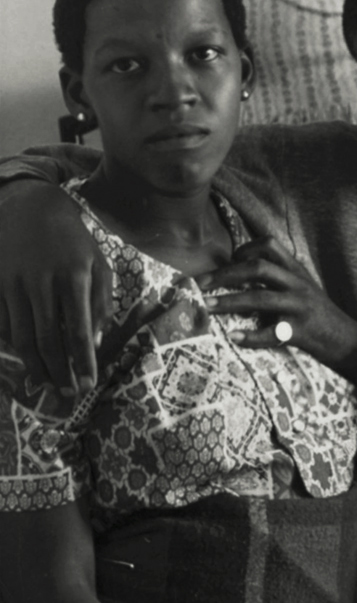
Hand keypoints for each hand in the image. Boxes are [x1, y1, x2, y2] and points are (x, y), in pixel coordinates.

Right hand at [0, 184, 110, 394]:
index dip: (82, 360)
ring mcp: (12, 284)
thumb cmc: (72, 240)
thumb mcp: (97, 262)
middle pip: (47, 339)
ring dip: (35, 366)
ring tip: (47, 384)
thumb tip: (94, 343)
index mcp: (73, 275)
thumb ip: (100, 302)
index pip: (78, 328)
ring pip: (21, 338)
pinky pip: (2, 326)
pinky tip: (26, 360)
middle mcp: (41, 282)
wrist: (27, 208)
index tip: (88, 384)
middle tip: (67, 393)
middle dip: (59, 371)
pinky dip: (13, 347)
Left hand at [202, 239, 356, 363]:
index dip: (244, 249)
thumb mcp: (303, 288)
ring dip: (228, 302)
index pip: (269, 245)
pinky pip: (272, 332)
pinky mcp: (301, 331)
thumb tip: (237, 276)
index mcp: (296, 271)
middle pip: (258, 268)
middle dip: (224, 275)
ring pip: (260, 298)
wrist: (347, 340)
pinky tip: (234, 337)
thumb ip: (279, 279)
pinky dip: (250, 336)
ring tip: (205, 307)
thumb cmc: (318, 314)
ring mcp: (300, 306)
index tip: (227, 261)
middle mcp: (298, 284)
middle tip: (199, 284)